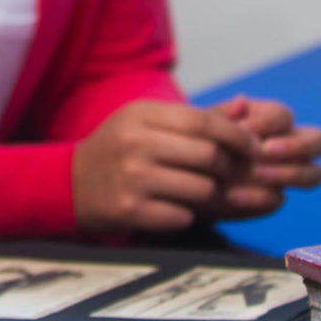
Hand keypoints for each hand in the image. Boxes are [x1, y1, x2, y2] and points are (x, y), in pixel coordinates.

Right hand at [72, 100, 258, 233]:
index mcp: (141, 114)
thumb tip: (243, 105)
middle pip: (209, 155)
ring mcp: (132, 178)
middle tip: (224, 173)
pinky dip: (187, 214)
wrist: (68, 183)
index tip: (252, 146)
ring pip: (202, 189)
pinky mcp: (131, 210)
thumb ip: (196, 116)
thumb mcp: (148, 122)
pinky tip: (173, 207)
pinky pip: (183, 216)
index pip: (203, 121)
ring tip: (200, 191)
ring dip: (210, 194)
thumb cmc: (118, 149)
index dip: (236, 135)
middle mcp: (136, 143)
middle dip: (226, 167)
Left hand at [207, 96, 320, 218]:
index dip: (268, 122)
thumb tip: (242, 100)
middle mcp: (286, 145)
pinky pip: (279, 199)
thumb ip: (223, 114)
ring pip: (314, 174)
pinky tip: (232, 195)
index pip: (285, 116)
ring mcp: (284, 175)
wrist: (181, 173)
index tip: (241, 128)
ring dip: (290, 173)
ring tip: (257, 173)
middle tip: (265, 151)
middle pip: (319, 142)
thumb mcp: (202, 124)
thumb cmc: (195, 140)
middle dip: (297, 146)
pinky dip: (258, 198)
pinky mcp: (271, 199)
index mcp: (269, 120)